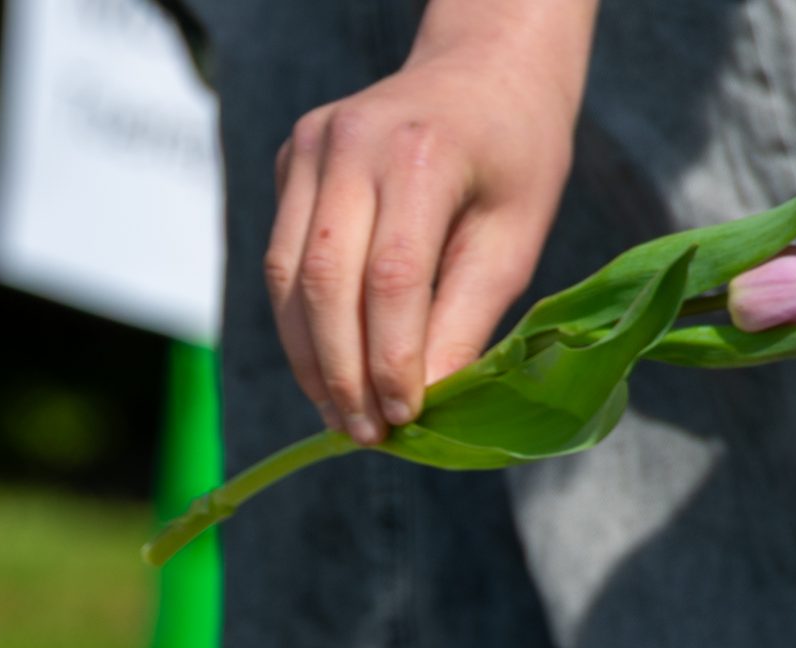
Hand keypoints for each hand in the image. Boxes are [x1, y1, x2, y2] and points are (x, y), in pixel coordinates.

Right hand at [265, 0, 595, 442]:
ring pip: (284, 278)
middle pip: (324, 284)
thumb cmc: (515, 153)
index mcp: (421, 152)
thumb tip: (422, 404)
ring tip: (338, 414)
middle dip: (340, 373)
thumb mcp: (516, 233)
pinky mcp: (289, 160)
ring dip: (308, 358)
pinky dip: (298, 323)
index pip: (391, 278)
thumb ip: (467, 316)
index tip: (404, 417)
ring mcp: (309, 147)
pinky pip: (279, 259)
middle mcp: (350, 143)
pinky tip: (325, 366)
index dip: (390, 359)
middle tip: (363, 433)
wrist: (483, 65)